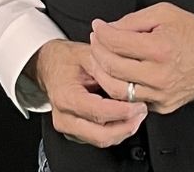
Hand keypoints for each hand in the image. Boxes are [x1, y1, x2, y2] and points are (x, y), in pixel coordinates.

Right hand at [26, 39, 147, 146]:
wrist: (51, 65)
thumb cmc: (68, 59)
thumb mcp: (88, 54)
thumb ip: (107, 68)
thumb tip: (129, 82)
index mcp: (66, 96)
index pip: (98, 112)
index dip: (122, 111)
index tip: (139, 104)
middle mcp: (64, 117)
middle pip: (101, 135)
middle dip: (127, 125)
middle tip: (142, 110)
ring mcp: (68, 128)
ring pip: (101, 140)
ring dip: (123, 129)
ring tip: (137, 112)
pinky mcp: (74, 132)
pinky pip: (98, 138)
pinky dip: (115, 130)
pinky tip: (125, 116)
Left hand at [89, 2, 193, 113]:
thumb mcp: (165, 13)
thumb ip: (134, 20)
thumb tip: (111, 27)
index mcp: (159, 48)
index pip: (117, 42)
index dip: (101, 32)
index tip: (97, 26)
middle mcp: (159, 75)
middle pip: (112, 67)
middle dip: (97, 51)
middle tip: (95, 41)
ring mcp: (161, 94)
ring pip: (117, 90)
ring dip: (102, 74)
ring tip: (99, 60)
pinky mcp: (163, 106)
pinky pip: (133, 100)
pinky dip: (120, 88)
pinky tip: (116, 76)